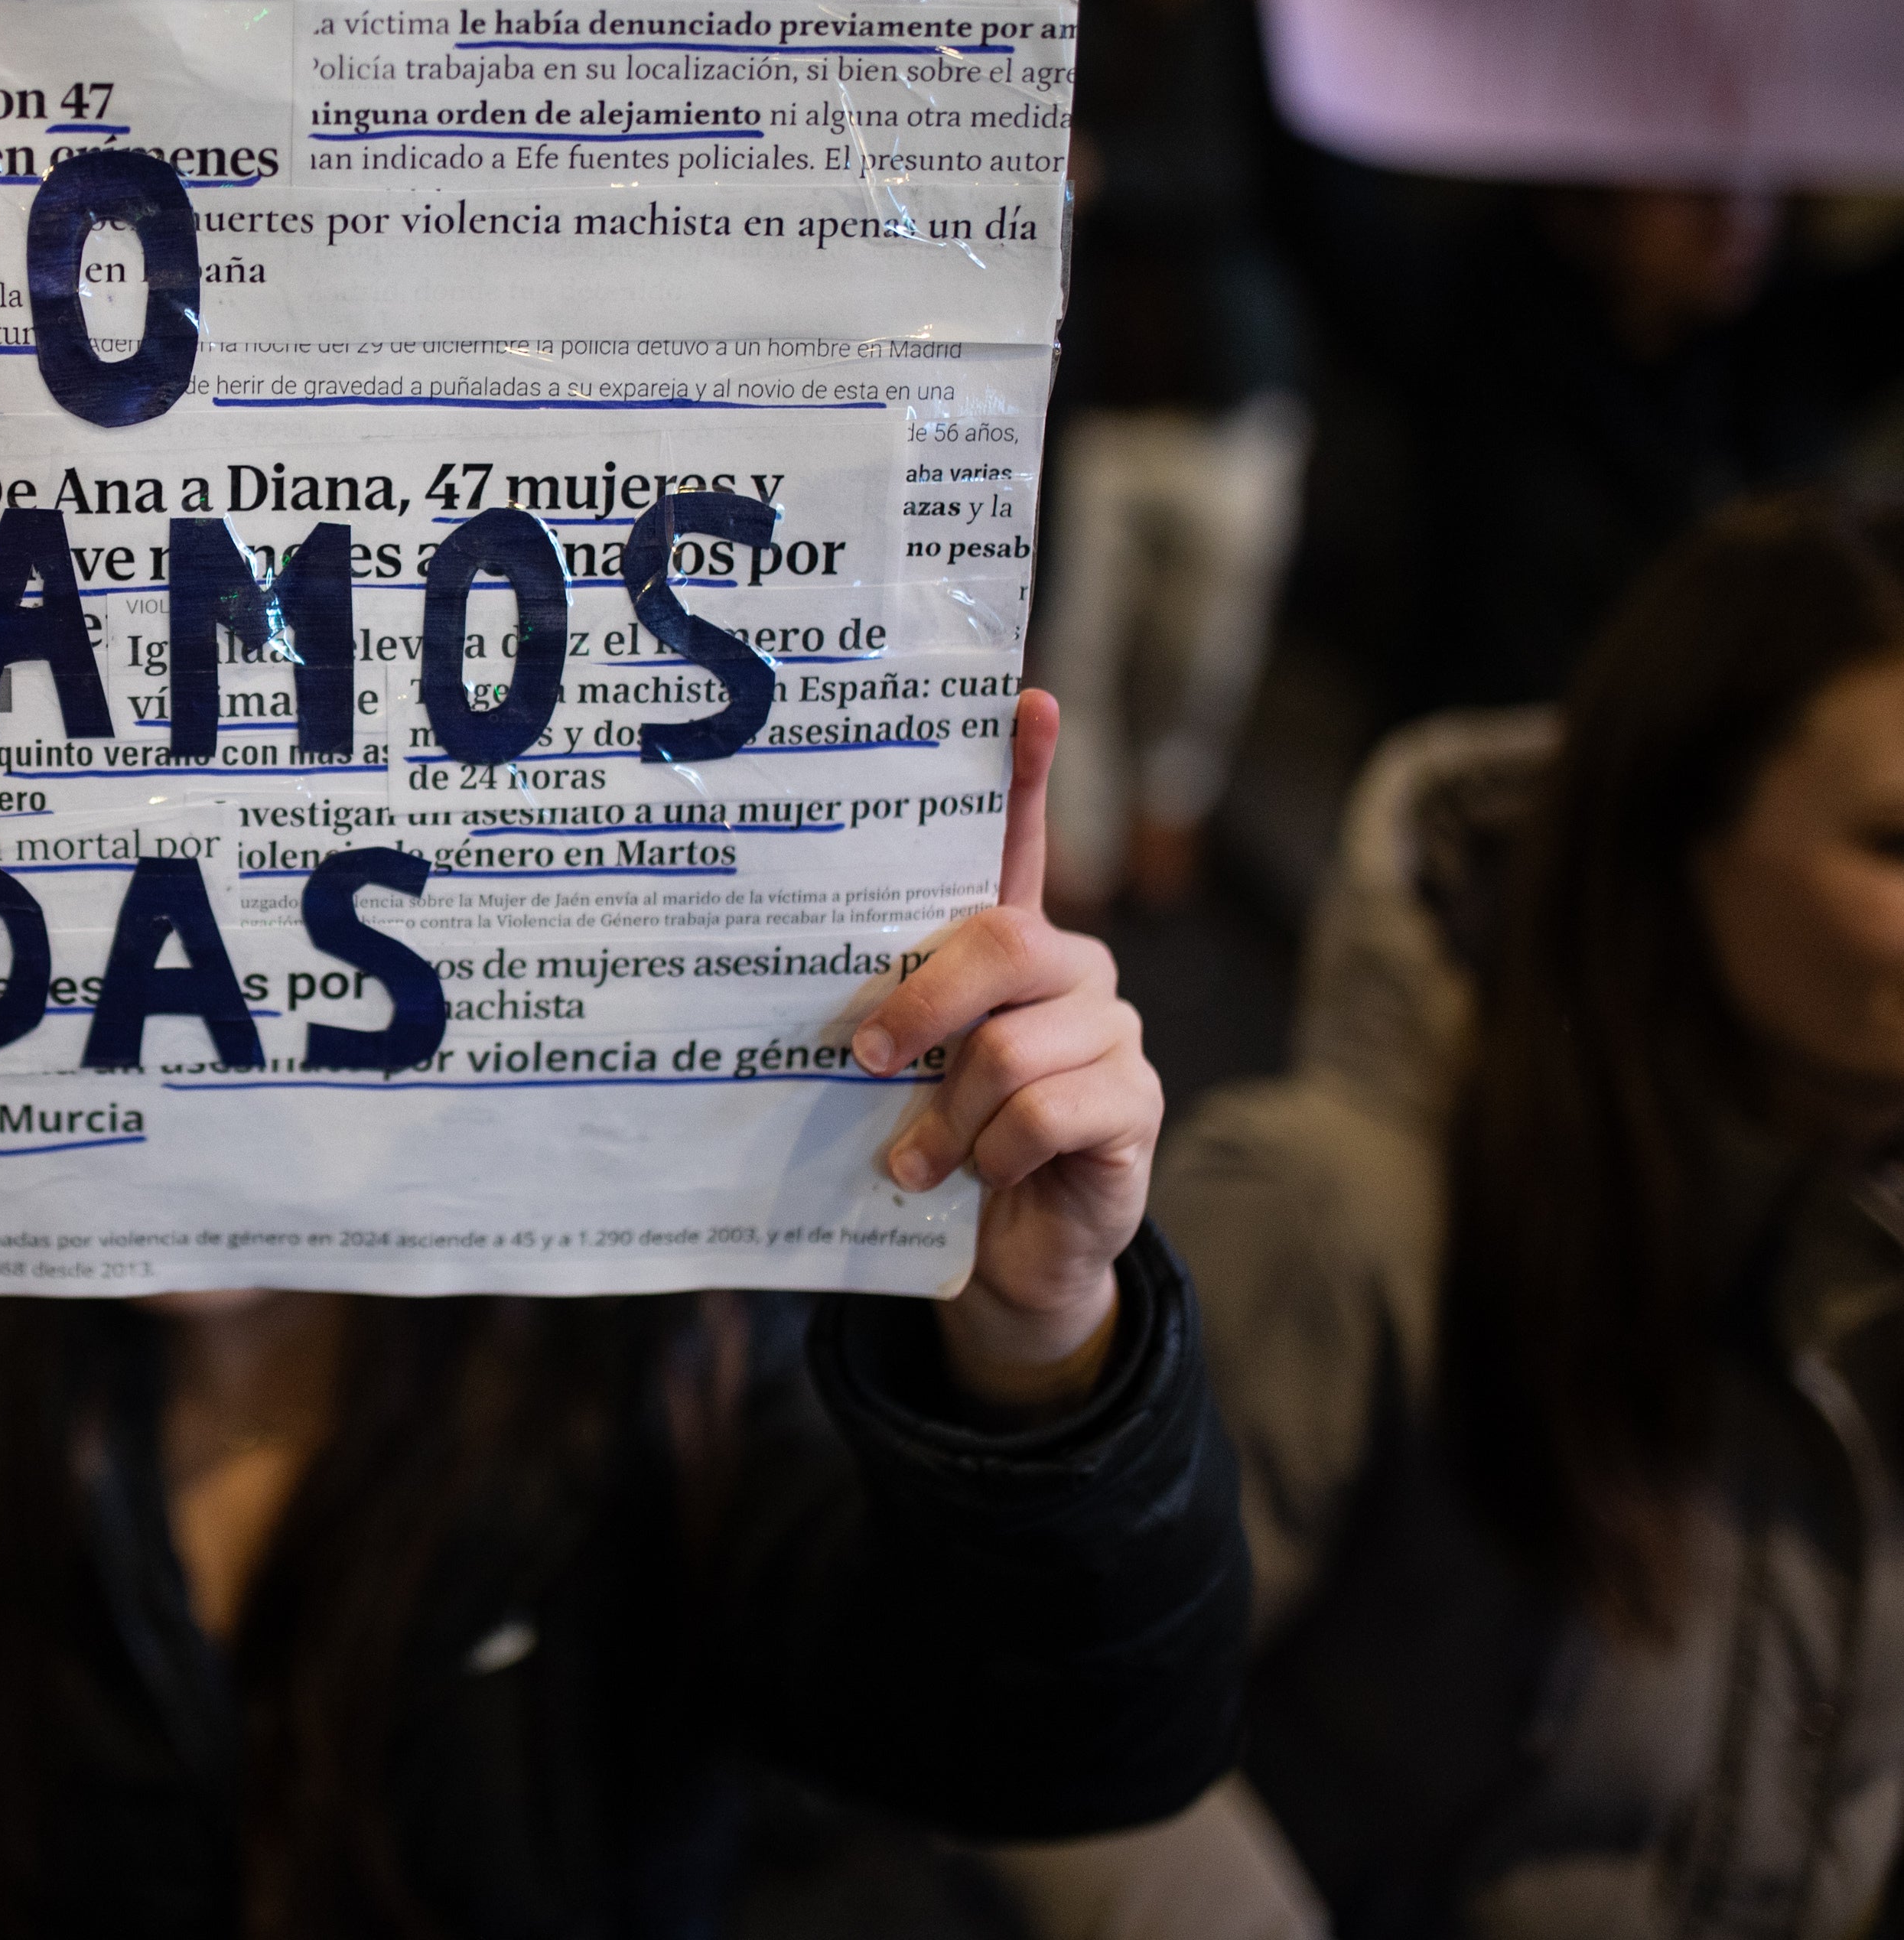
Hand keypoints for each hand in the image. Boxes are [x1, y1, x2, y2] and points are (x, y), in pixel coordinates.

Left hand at [853, 691, 1159, 1417]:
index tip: (1024, 698)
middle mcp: (1070, 969)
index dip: (1024, 771)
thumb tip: (818, 1011)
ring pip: (1012, 1045)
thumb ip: (882, 1022)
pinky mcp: (1135, 1103)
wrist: (1004, 1255)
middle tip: (870, 1061)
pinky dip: (993, 1154)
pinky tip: (979, 1177)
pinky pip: (1049, 1110)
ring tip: (918, 1160)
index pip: (1020, 840)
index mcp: (1008, 945)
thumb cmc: (938, 1146)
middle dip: (922, 1005)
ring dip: (948, 1118)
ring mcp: (1113, 1031)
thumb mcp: (900, 1076)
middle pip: (1001, 940)